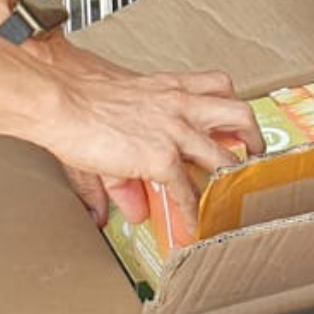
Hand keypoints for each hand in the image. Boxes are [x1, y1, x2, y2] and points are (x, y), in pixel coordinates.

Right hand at [28, 39, 257, 239]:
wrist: (60, 98)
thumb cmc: (77, 97)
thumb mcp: (112, 122)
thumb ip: (125, 168)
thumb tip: (133, 207)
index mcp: (168, 86)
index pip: (215, 87)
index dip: (228, 108)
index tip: (234, 126)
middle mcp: (179, 104)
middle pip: (236, 112)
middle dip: (251, 135)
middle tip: (254, 152)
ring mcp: (174, 130)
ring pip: (223, 155)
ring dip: (232, 178)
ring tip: (233, 196)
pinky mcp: (160, 156)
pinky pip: (186, 190)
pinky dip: (192, 212)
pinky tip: (190, 226)